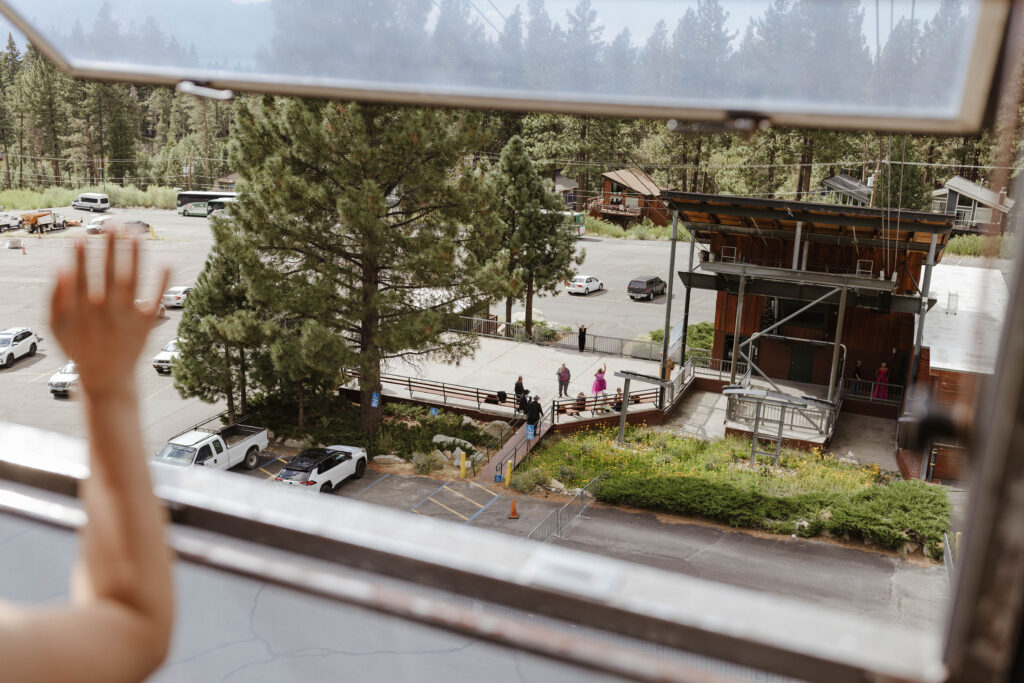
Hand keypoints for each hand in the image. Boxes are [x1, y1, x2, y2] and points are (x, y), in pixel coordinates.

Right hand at [49, 237, 169, 396]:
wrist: (107, 378)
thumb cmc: (79, 348)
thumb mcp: (57, 327)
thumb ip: (55, 298)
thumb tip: (59, 268)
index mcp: (82, 308)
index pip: (81, 274)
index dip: (80, 255)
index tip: (81, 236)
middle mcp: (106, 309)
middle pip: (108, 271)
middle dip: (110, 246)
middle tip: (113, 223)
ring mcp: (127, 315)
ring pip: (132, 278)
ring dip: (135, 255)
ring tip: (137, 233)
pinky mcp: (147, 323)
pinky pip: (156, 298)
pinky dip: (163, 281)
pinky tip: (167, 261)